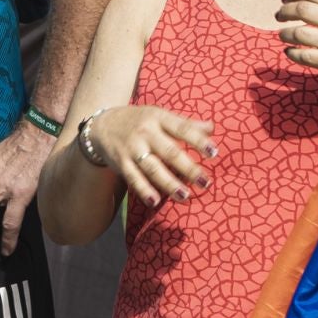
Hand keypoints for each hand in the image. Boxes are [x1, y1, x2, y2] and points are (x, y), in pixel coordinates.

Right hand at [81, 106, 216, 208]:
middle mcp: (145, 132)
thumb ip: (185, 124)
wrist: (103, 124)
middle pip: (169, 152)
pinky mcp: (121, 163)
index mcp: (158, 118)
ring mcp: (132, 148)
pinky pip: (133, 178)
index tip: (214, 153)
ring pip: (153, 168)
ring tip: (185, 196)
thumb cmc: (140, 121)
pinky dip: (143, 190)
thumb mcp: (160, 115)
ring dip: (169, 183)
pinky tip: (155, 202)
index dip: (198, 140)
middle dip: (188, 168)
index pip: (182, 129)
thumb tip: (212, 127)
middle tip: (205, 182)